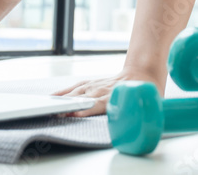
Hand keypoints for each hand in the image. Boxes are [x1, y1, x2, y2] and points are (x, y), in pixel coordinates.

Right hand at [52, 66, 166, 116]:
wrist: (143, 70)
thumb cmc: (146, 89)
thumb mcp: (148, 102)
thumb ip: (142, 114)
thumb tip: (141, 126)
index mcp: (115, 96)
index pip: (98, 104)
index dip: (86, 109)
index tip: (74, 114)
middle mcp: (103, 90)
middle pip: (82, 99)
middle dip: (68, 106)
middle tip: (54, 113)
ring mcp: (96, 86)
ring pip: (76, 92)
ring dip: (63, 100)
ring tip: (48, 107)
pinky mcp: (93, 83)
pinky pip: (76, 87)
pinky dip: (64, 92)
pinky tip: (53, 97)